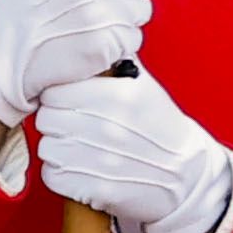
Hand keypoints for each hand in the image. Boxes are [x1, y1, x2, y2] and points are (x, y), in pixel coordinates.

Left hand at [35, 70, 232, 232]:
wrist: (185, 175)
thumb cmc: (158, 126)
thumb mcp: (143, 88)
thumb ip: (112, 67)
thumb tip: (82, 43)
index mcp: (120, 96)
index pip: (55, 91)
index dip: (59, 97)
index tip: (70, 101)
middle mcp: (108, 127)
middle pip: (46, 119)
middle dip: (57, 121)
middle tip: (76, 125)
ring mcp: (100, 160)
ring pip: (47, 148)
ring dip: (59, 149)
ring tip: (82, 147)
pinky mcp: (93, 189)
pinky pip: (52, 176)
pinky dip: (62, 174)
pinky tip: (82, 167)